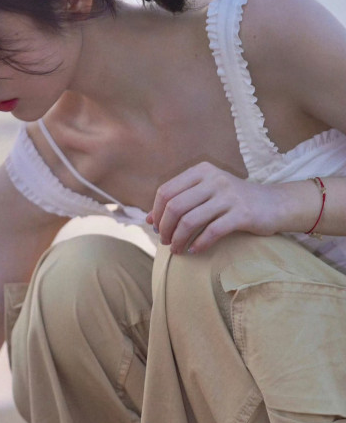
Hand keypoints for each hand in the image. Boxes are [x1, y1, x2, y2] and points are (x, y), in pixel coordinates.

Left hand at [146, 162, 285, 254]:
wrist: (274, 204)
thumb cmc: (233, 201)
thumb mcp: (206, 193)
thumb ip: (180, 200)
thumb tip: (148, 219)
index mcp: (202, 171)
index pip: (166, 191)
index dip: (157, 212)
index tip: (156, 228)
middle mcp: (214, 179)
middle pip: (175, 206)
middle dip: (165, 228)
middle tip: (165, 242)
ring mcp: (229, 196)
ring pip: (190, 221)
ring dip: (178, 239)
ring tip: (176, 250)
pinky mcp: (242, 214)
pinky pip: (212, 231)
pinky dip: (199, 244)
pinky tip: (194, 251)